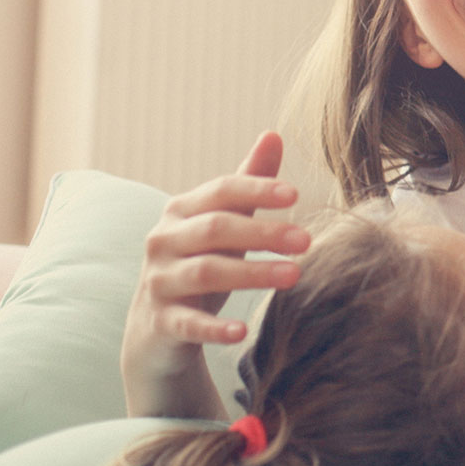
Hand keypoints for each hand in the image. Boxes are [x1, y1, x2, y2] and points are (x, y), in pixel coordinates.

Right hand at [121, 131, 308, 416]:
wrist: (157, 330)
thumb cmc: (201, 263)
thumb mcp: (224, 223)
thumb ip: (248, 183)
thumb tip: (274, 134)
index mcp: (182, 211)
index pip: (221, 190)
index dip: (257, 189)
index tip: (296, 194)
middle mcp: (163, 240)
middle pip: (216, 229)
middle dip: (263, 232)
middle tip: (307, 241)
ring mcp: (158, 282)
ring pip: (205, 272)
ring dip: (252, 274)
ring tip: (294, 275)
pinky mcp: (161, 322)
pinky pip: (188, 323)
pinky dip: (215, 327)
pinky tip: (243, 331)